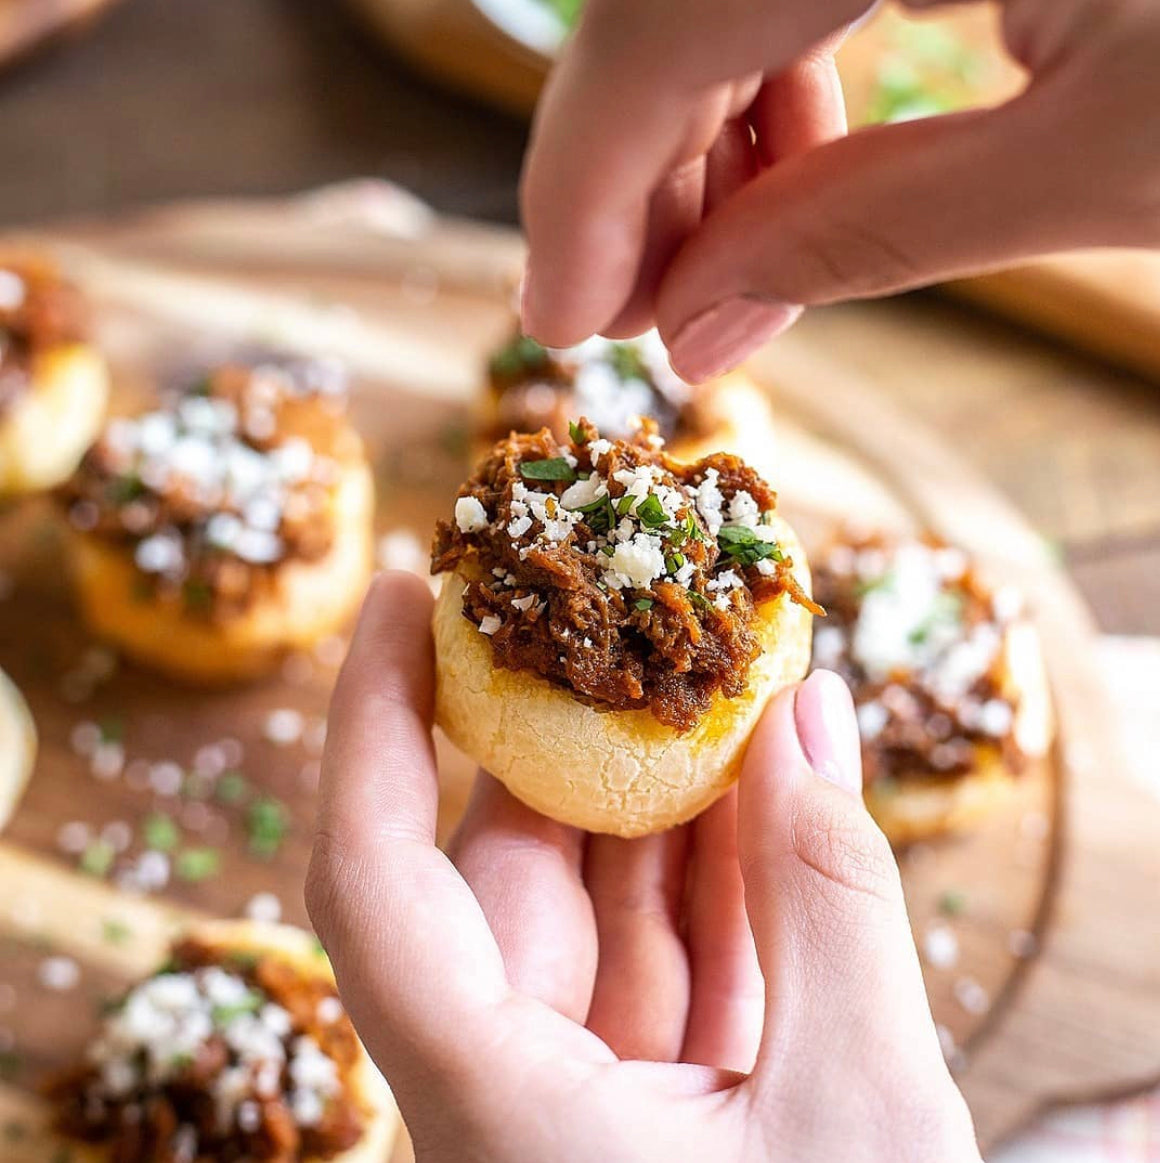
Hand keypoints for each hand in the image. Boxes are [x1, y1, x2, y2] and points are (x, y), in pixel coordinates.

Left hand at [307, 574, 979, 1161]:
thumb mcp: (861, 1109)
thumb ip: (831, 898)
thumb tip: (809, 712)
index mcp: (499, 1111)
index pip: (374, 886)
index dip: (368, 725)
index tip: (397, 595)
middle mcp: (514, 1084)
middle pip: (509, 862)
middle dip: (572, 723)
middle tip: (625, 603)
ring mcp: (589, 1083)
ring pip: (603, 892)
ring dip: (669, 780)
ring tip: (725, 665)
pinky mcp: (660, 1084)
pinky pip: (669, 938)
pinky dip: (721, 856)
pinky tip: (771, 773)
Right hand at [520, 0, 1159, 380]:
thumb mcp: (1116, 161)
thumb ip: (881, 228)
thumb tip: (693, 326)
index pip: (665, 22)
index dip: (586, 181)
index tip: (557, 316)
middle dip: (638, 171)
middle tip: (638, 314)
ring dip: (705, 129)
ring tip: (725, 264)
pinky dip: (776, 69)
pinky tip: (794, 165)